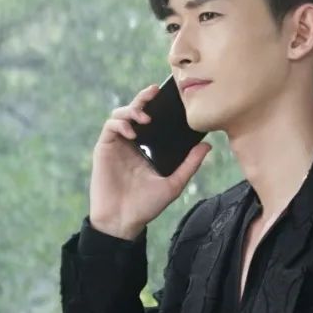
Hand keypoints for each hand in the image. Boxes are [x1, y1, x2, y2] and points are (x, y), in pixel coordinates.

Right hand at [88, 82, 212, 238]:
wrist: (123, 221)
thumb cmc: (147, 205)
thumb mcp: (174, 183)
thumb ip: (190, 164)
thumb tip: (207, 146)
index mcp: (148, 148)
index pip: (153, 119)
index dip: (157, 104)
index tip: (169, 95)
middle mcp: (132, 143)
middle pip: (135, 111)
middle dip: (143, 98)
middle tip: (154, 92)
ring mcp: (117, 145)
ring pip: (120, 114)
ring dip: (131, 110)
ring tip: (144, 117)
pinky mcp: (104, 149)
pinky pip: (110, 127)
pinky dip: (120, 124)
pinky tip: (132, 133)